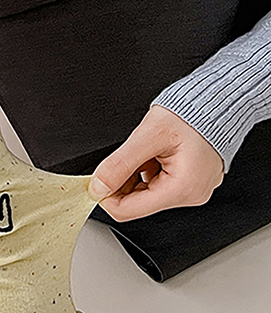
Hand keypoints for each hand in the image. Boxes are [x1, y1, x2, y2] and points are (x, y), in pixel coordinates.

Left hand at [89, 105, 224, 220]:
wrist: (216, 101)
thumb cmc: (192, 113)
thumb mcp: (149, 135)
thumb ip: (120, 163)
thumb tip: (98, 186)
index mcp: (183, 188)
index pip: (127, 210)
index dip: (105, 196)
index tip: (96, 180)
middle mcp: (190, 195)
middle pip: (134, 203)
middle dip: (121, 182)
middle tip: (126, 156)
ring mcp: (191, 190)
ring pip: (143, 194)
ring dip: (134, 174)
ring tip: (145, 151)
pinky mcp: (189, 183)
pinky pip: (156, 185)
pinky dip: (145, 171)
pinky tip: (152, 154)